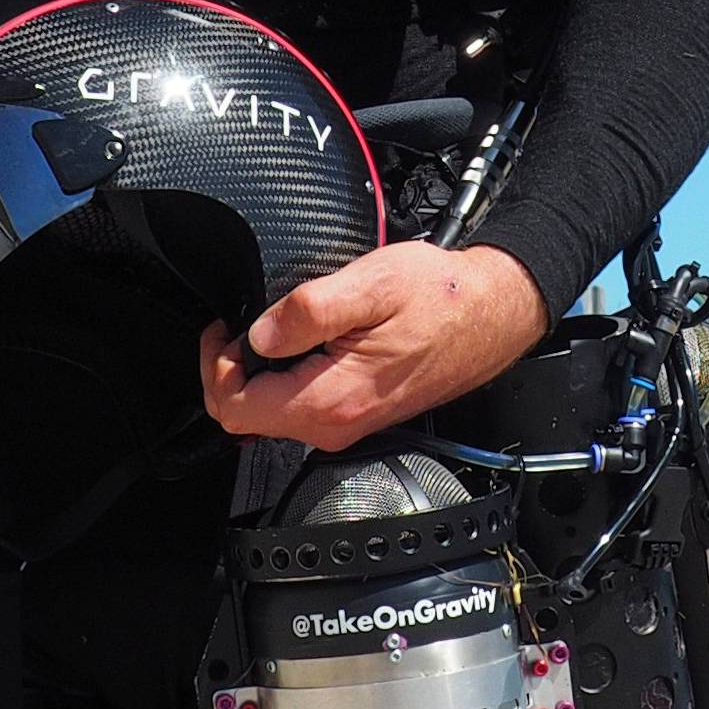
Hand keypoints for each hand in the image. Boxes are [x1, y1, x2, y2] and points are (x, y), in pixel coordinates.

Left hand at [200, 241, 548, 453]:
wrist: (492, 313)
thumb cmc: (441, 297)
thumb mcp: (372, 285)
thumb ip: (309, 311)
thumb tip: (260, 335)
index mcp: (331, 399)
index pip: (236, 410)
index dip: (216, 366)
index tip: (226, 328)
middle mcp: (335, 423)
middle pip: (247, 416)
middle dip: (231, 369)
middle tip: (243, 323)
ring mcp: (346, 421)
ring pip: (271, 412)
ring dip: (260, 370)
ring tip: (275, 325)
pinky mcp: (356, 411)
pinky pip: (299, 404)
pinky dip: (285, 374)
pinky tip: (301, 340)